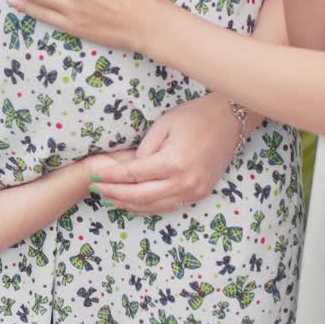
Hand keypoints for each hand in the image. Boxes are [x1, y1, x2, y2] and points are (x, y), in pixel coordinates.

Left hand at [91, 94, 240, 214]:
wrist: (230, 120)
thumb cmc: (195, 116)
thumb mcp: (164, 125)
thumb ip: (145, 150)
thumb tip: (130, 169)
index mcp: (172, 163)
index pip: (132, 175)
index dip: (111, 178)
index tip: (94, 177)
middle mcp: (184, 182)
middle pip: (140, 196)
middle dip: (115, 194)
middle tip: (97, 190)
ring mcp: (193, 191)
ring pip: (154, 206)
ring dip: (130, 205)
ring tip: (110, 199)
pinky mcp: (200, 194)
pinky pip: (169, 206)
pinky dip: (149, 207)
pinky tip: (135, 203)